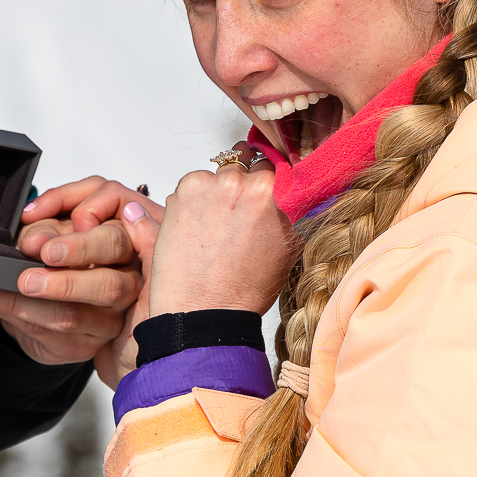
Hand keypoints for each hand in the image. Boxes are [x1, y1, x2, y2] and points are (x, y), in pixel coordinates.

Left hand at [0, 176, 161, 382]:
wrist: (55, 293)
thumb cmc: (65, 252)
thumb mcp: (58, 230)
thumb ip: (49, 230)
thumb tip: (34, 241)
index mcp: (128, 248)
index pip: (116, 243)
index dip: (82, 246)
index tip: (46, 249)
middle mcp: (128, 286)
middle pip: (108, 286)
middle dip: (64, 282)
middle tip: (27, 277)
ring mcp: (110, 320)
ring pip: (73, 316)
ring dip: (27, 303)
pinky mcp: (88, 346)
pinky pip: (51, 335)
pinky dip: (17, 316)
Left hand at [146, 143, 297, 316]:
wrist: (203, 311)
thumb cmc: (244, 288)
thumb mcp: (288, 247)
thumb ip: (290, 212)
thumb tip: (294, 194)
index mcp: (271, 190)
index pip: (273, 165)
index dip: (267, 181)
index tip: (260, 191)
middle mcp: (239, 181)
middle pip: (243, 165)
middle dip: (241, 185)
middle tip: (234, 214)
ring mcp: (208, 184)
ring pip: (216, 175)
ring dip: (215, 191)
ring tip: (213, 226)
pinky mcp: (182, 192)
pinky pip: (192, 185)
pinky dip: (193, 200)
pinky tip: (196, 228)